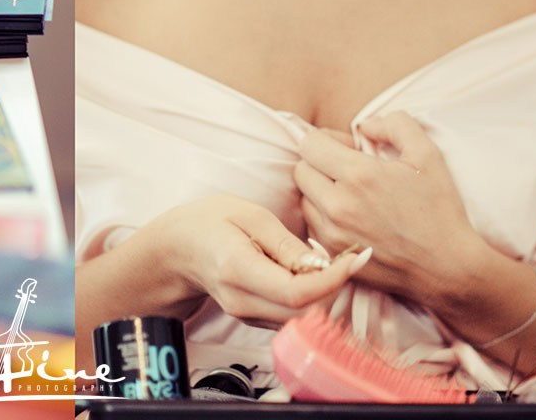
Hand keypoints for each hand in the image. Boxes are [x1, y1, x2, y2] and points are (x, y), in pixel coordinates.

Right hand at [150, 194, 366, 326]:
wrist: (179, 248)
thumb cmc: (212, 222)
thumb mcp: (249, 214)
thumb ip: (285, 243)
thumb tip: (322, 266)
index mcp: (238, 269)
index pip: (296, 293)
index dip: (333, 280)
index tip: (356, 258)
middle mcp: (242, 301)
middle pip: (305, 313)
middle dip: (335, 288)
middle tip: (351, 258)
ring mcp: (247, 316)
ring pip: (302, 320)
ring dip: (326, 295)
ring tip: (334, 263)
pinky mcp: (254, 320)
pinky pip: (292, 317)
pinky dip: (312, 300)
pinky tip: (313, 275)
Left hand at [295, 113, 480, 306]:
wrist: (448, 268)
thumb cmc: (439, 209)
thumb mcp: (427, 154)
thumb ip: (394, 124)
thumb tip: (363, 126)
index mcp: (358, 175)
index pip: (309, 144)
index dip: (327, 140)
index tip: (349, 149)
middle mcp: (338, 205)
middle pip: (301, 170)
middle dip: (320, 163)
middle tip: (349, 170)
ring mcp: (332, 233)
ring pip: (303, 198)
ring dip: (319, 190)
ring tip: (351, 194)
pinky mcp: (333, 254)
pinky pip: (311, 224)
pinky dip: (323, 216)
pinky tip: (351, 217)